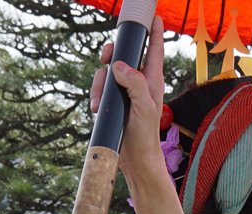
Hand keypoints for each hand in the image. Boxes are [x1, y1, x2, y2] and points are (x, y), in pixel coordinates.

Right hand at [92, 20, 165, 177]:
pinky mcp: (113, 101)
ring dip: (99, 83)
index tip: (154, 16)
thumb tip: (118, 65)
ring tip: (99, 102)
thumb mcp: (144, 106)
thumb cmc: (145, 134)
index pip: (155, 48)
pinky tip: (97, 108)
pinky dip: (96, 96)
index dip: (154, 30)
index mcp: (152, 79)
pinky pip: (100, 89)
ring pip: (108, 72)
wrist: (135, 158)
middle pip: (124, 54)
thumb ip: (135, 83)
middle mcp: (138, 82)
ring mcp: (125, 91)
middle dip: (113, 52)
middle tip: (105, 55)